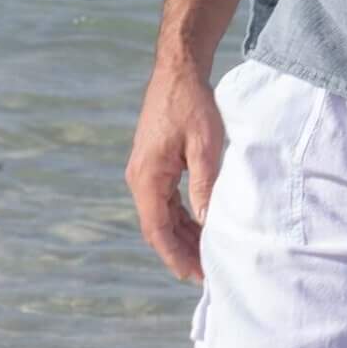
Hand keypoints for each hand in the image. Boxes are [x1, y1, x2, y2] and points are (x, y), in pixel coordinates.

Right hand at [125, 64, 226, 282]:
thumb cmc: (192, 104)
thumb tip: (207, 223)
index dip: (175, 256)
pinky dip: (181, 217)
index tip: (194, 276)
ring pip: (161, 216)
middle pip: (157, 227)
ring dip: (182, 236)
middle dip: (181, 252)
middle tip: (207, 274)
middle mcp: (139, 178)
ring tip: (206, 256)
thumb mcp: (205, 146)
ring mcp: (144, 172)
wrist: (177, 71)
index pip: (156, 229)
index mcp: (147, 177)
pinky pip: (165, 200)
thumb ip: (204, 186)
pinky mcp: (153, 165)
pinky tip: (200, 228)